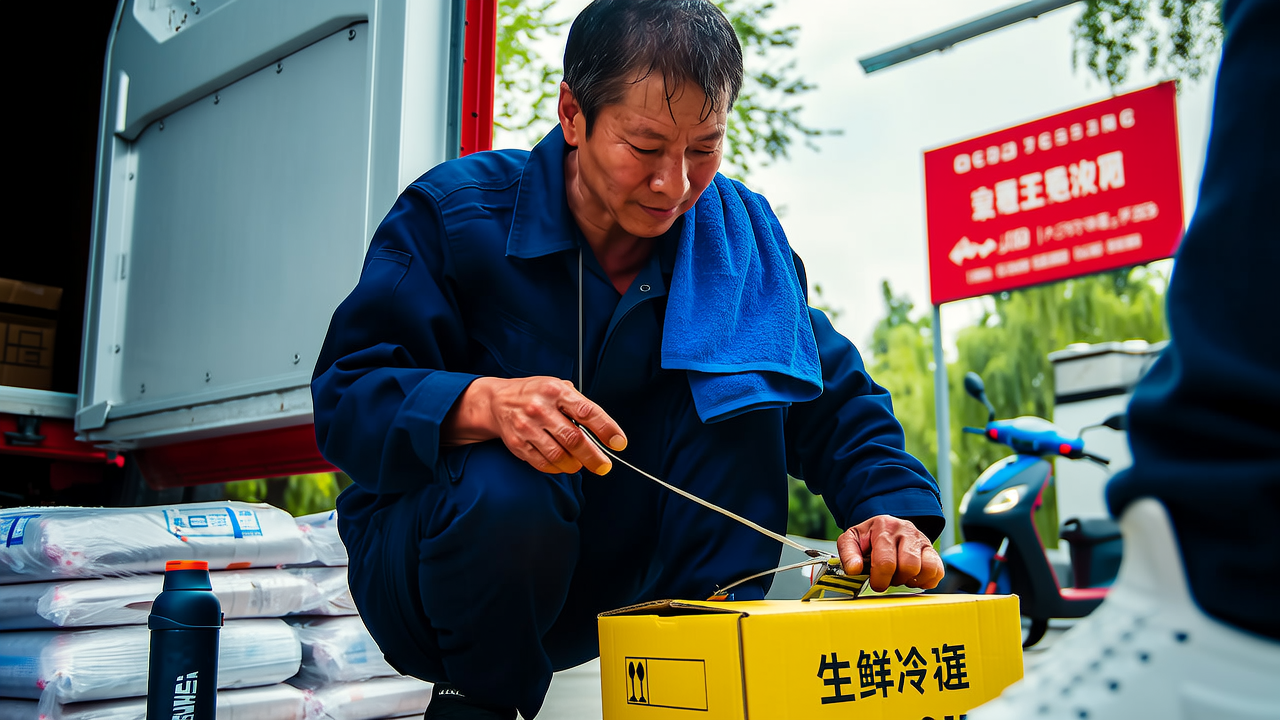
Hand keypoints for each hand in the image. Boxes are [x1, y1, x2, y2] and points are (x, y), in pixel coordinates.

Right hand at [443, 376, 626, 474]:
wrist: (497, 400)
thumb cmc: (536, 394)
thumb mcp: (558, 388)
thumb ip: (580, 405)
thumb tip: (605, 432)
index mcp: (556, 391)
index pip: (587, 411)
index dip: (606, 429)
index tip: (619, 443)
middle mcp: (540, 408)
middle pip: (574, 439)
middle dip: (593, 457)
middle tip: (604, 466)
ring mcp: (527, 427)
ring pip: (559, 455)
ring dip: (575, 464)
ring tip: (580, 464)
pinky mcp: (517, 444)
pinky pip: (543, 463)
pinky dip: (557, 468)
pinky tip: (563, 465)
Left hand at [836, 515, 943, 591]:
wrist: (886, 527)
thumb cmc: (868, 538)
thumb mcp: (851, 540)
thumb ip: (848, 554)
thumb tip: (854, 569)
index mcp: (883, 526)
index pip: (886, 562)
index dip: (880, 579)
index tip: (876, 582)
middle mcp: (906, 530)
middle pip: (909, 566)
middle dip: (896, 580)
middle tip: (888, 578)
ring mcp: (922, 539)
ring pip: (926, 569)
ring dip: (911, 580)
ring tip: (900, 577)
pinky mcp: (932, 550)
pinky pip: (938, 571)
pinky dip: (926, 581)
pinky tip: (913, 578)